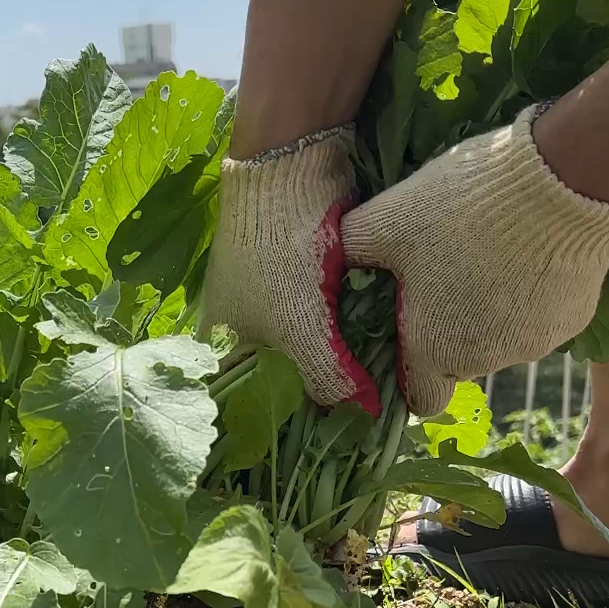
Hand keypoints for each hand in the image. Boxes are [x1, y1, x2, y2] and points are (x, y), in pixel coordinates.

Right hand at [199, 129, 380, 414]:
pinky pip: (331, 317)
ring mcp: (274, 299)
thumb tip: (367, 419)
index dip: (293, 423)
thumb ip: (330, 379)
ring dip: (344, 361)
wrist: (289, 166)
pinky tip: (381, 343)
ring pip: (313, 347)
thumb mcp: (302, 328)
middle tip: (369, 416)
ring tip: (383, 385)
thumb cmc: (279, 255)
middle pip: (289, 378)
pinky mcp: (303, 275)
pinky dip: (352, 329)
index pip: (256, 404)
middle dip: (325, 393)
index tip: (337, 441)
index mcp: (225, 346)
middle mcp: (245, 328)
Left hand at [341, 105, 608, 418]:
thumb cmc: (463, 208)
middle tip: (443, 277)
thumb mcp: (388, 218)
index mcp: (434, 350)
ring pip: (500, 341)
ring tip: (487, 255)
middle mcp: (485, 361)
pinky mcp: (573, 322)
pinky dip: (528, 297)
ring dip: (488, 311)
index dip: (409, 373)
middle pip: (457, 365)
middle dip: (447, 331)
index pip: (419, 398)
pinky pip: (539, 319)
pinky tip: (526, 252)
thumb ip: (351, 248)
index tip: (407, 334)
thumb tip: (333, 258)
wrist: (563, 181)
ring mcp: (534, 345)